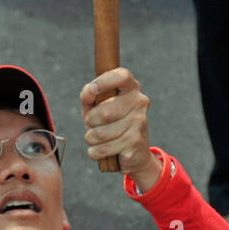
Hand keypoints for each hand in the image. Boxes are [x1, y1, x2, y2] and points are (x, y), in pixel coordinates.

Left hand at [80, 68, 160, 187]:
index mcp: (131, 88)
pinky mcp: (135, 142)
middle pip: (103, 111)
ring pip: (99, 133)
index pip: (121, 76)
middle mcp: (139, 102)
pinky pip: (101, 148)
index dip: (104, 81)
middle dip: (90, 121)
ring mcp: (139, 122)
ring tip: (98, 138)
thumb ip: (89, 96)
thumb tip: (89, 92)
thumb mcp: (97, 106)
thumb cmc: (111, 124)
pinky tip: (102, 150)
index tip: (92, 90)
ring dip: (91, 138)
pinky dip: (95, 152)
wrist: (135, 153)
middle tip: (93, 124)